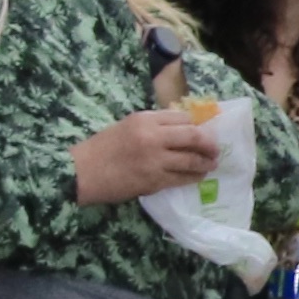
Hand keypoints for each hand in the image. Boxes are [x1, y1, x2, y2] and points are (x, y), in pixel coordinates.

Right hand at [71, 105, 217, 207]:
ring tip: (211, 164)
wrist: (82, 172)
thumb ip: (152, 125)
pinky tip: (198, 176)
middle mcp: (153, 137)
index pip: (182, 117)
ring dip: (205, 162)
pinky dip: (194, 177)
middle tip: (216, 149)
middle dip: (209, 143)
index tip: (204, 131)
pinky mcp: (154, 181)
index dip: (197, 125)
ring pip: (191, 160)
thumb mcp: (127, 126)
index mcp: (145, 119)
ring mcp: (155, 160)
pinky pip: (181, 179)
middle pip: (193, 136)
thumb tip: (181, 128)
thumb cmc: (102, 148)